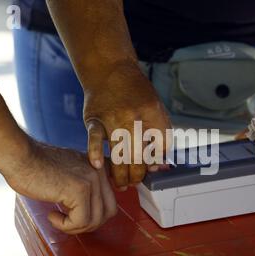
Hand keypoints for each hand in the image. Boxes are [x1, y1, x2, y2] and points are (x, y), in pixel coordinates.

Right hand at [3, 139, 116, 233]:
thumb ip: (83, 184)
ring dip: (75, 227)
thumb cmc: (35, 167)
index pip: (112, 199)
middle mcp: (99, 172)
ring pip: (96, 220)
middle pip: (109, 212)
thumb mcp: (68, 171)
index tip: (76, 214)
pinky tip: (52, 215)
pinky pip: (81, 221)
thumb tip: (90, 213)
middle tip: (67, 221)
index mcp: (99, 167)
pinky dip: (65, 225)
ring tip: (57, 218)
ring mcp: (91, 180)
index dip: (97, 214)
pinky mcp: (80, 190)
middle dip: (88, 223)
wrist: (19, 156)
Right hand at [84, 63, 171, 189]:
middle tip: (135, 183)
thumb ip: (161, 135)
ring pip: (118, 153)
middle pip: (138, 156)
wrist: (110, 70)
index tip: (151, 168)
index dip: (156, 161)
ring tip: (122, 185)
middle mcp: (132, 116)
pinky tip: (98, 166)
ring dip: (120, 174)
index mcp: (152, 112)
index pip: (160, 146)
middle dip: (137, 175)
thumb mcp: (156, 108)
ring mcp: (111, 118)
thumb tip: (160, 165)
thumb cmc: (135, 93)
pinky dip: (95, 152)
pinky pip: (93, 139)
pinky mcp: (94, 119)